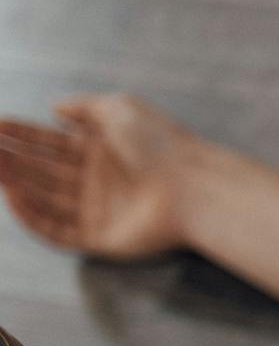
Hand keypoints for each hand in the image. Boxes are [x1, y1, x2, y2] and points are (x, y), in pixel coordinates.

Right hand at [0, 95, 197, 256]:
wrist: (192, 185)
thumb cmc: (161, 144)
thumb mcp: (121, 109)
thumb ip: (86, 107)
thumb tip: (56, 107)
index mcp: (103, 152)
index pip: (52, 143)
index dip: (22, 134)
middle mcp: (98, 182)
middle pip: (43, 171)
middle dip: (11, 158)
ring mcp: (98, 211)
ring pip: (45, 199)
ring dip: (15, 184)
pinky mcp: (100, 239)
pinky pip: (57, 231)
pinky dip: (33, 217)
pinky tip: (13, 197)